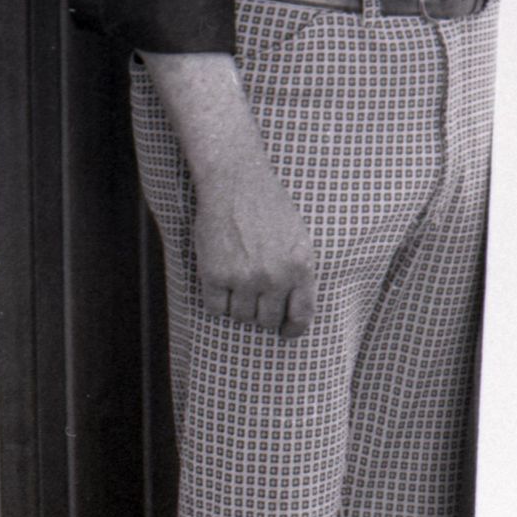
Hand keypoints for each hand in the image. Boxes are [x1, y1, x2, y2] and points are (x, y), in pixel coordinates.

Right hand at [191, 160, 319, 338]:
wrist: (237, 183)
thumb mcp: (299, 238)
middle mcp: (274, 276)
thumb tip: (294, 310)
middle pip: (267, 320)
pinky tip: (222, 284)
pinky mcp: (215, 274)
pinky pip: (216, 308)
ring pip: (241, 317)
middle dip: (264, 315)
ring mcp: (243, 277)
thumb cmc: (271, 208)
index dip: (293, 329)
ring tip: (240, 286)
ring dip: (240, 307)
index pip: (301, 315)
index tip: (286, 332)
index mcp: (301, 267)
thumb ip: (299, 272)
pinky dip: (218, 301)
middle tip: (258, 302)